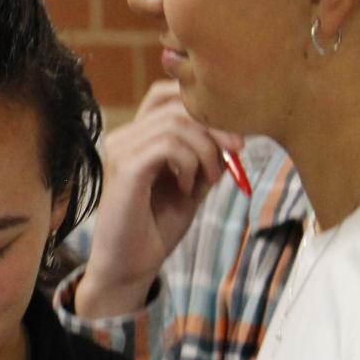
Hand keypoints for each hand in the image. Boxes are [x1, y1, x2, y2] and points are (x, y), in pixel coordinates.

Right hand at [74, 81, 242, 317]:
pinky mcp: (125, 170)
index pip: (166, 93)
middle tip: (237, 151)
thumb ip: (206, 157)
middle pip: (176, 104)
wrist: (128, 266)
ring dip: (206, 149)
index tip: (230, 135)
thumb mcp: (191, 185)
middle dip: (216, 125)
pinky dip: (189, 163)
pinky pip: (168, 146)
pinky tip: (187, 187)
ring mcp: (121, 152)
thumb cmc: (155, 228)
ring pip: (176, 123)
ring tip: (209, 179)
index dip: (201, 103)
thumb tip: (233, 135)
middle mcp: (124, 137)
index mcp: (136, 137)